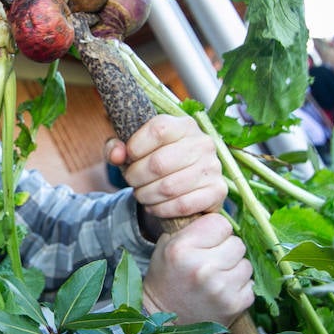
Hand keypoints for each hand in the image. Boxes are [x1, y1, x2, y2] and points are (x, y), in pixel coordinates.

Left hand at [106, 114, 224, 221]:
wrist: (182, 187)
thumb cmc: (153, 162)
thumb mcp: (131, 150)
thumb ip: (116, 148)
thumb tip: (116, 155)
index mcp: (184, 125)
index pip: (157, 129)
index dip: (135, 147)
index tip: (128, 157)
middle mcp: (203, 142)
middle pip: (159, 162)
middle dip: (136, 177)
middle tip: (132, 181)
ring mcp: (213, 167)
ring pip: (168, 187)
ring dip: (146, 195)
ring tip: (141, 194)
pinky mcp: (217, 191)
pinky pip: (182, 204)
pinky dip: (161, 209)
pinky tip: (155, 206)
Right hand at [140, 213, 252, 325]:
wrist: (161, 323)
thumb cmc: (166, 280)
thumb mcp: (167, 247)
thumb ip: (192, 228)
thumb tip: (220, 215)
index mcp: (183, 249)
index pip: (221, 223)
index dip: (215, 231)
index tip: (208, 241)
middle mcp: (202, 268)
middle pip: (237, 243)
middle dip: (226, 250)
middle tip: (213, 262)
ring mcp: (221, 288)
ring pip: (246, 264)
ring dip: (235, 270)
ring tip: (217, 279)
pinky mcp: (234, 305)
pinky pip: (250, 286)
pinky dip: (239, 289)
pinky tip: (222, 293)